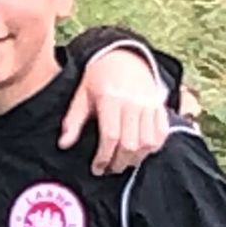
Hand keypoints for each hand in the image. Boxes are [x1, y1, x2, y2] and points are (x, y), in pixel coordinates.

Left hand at [59, 46, 169, 174]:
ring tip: (123, 163)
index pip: (110, 136)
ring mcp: (149, 105)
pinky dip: (152, 148)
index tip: (97, 168)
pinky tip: (140, 153)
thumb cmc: (98, 79)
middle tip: (109, 169)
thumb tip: (63, 144)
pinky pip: (161, 134)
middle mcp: (133, 102)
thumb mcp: (81, 96)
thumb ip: (73, 121)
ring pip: (147, 142)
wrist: (123, 56)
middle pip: (130, 143)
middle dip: (119, 162)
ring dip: (135, 159)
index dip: (104, 157)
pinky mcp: (160, 107)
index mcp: (111, 98)